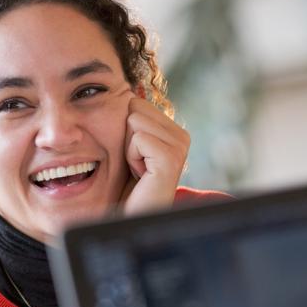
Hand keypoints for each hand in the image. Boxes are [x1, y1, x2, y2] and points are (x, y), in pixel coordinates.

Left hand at [119, 97, 189, 215]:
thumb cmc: (127, 187)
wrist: (130, 219)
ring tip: (139, 171)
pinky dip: (131, 157)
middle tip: (136, 166)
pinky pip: (138, 138)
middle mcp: (182, 136)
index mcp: (173, 131)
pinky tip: (142, 175)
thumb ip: (133, 120)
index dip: (124, 131)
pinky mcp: (172, 158)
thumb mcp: (128, 148)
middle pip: (134, 108)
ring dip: (127, 149)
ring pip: (134, 121)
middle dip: (124, 138)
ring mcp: (180, 147)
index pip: (136, 103)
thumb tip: (130, 86)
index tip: (134, 158)